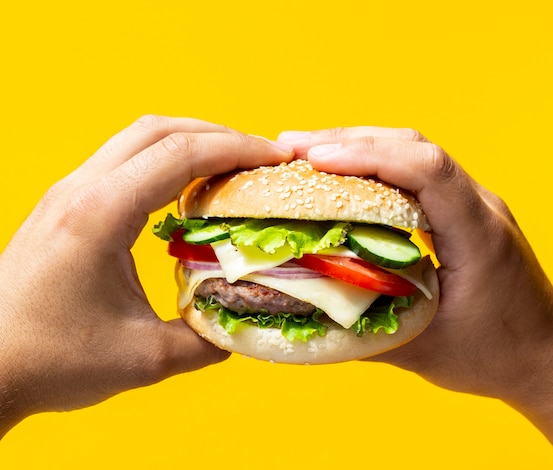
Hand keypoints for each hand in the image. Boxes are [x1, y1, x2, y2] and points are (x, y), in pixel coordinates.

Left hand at [0, 115, 293, 435]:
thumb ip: (206, 340)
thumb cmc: (51, 360)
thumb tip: (244, 321)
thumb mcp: (144, 359)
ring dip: (189, 142)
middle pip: (159, 129)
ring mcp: (68, 193)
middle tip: (259, 156)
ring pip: (137, 138)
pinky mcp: (65, 206)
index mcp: (101, 215)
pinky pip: (122, 160)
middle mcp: (81, 190)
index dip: (237, 148)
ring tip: (230, 165)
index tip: (275, 158)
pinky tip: (185, 191)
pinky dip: (164, 160)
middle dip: (218, 135)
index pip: (180, 154)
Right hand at [279, 127, 552, 467]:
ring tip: (308, 155)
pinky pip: (420, 175)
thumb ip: (363, 330)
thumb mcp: (425, 351)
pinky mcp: (466, 214)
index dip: (368, 155)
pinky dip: (378, 168)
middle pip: (416, 148)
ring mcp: (476, 206)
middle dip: (350, 141)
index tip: (316, 158)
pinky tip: (347, 178)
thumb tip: (305, 309)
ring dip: (362, 148)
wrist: (549, 360)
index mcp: (478, 233)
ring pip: (417, 155)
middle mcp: (481, 207)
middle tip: (291, 148)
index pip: (427, 169)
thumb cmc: (496, 357)